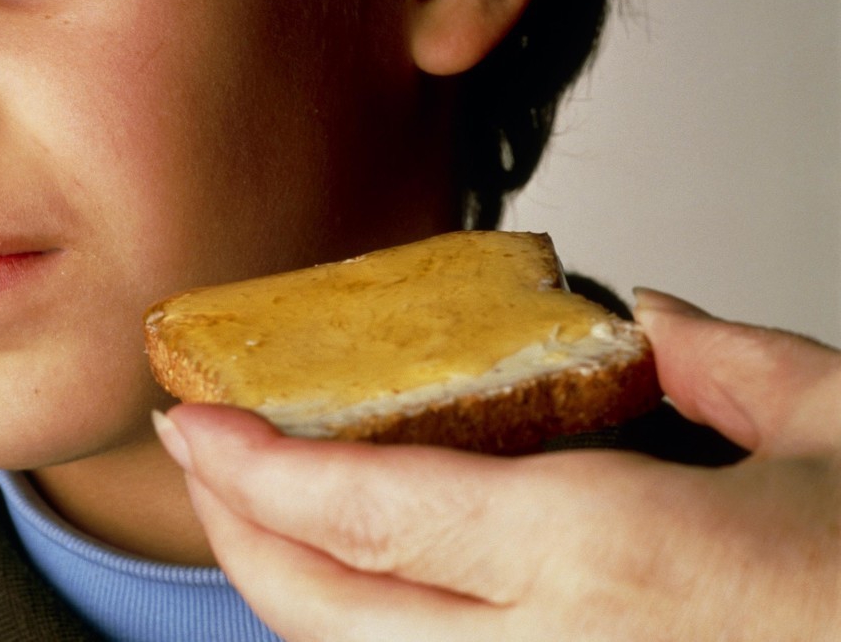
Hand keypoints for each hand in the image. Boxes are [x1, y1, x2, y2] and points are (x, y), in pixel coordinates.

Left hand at [154, 290, 840, 640]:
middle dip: (239, 527)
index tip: (197, 417)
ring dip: (290, 588)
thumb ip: (733, 364)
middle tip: (207, 454)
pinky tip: (367, 594)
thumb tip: (660, 321)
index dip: (255, 466)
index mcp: (608, 557)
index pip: (364, 509)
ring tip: (263, 514)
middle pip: (324, 609)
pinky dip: (367, 640)